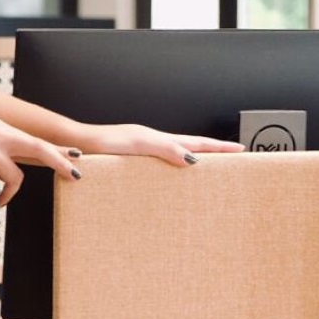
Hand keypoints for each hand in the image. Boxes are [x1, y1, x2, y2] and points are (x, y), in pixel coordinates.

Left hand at [70, 122, 242, 166]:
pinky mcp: (132, 161)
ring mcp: (143, 151)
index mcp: (157, 139)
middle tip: (234, 159)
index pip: (195, 143)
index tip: (240, 150)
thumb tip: (192, 159)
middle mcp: (152, 143)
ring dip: (196, 160)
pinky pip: (163, 164)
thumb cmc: (102, 145)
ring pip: (177, 155)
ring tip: (212, 170)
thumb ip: (164, 149)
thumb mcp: (137, 145)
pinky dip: (176, 167)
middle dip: (213, 153)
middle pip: (190, 146)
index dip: (218, 148)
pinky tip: (173, 179)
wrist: (77, 145)